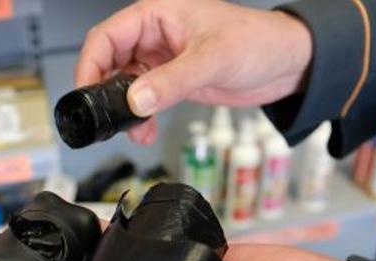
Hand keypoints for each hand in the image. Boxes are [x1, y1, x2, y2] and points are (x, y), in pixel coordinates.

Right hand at [76, 0, 312, 144]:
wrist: (289, 63)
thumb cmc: (259, 41)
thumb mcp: (213, 59)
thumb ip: (172, 81)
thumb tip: (137, 100)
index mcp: (157, 15)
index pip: (105, 37)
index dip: (90, 65)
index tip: (86, 94)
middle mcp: (154, 36)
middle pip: (109, 62)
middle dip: (105, 93)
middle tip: (107, 118)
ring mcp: (162, 60)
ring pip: (124, 85)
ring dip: (124, 111)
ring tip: (134, 129)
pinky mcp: (173, 81)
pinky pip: (144, 100)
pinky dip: (140, 118)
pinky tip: (146, 130)